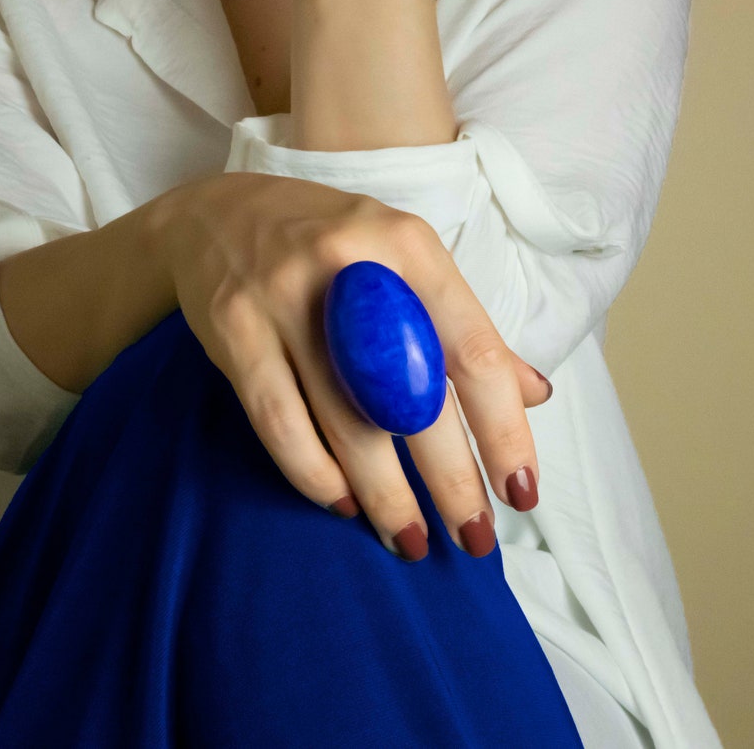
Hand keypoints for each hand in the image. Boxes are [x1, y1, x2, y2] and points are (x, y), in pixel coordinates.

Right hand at [145, 171, 550, 559]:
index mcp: (410, 248)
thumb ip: (464, 327)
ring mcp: (286, 297)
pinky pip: (279, 421)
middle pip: (413, 396)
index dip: (505, 430)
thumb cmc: (332, 245)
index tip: (521, 493)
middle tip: (475, 538)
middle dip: (452, 480)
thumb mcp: (406, 261)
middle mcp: (352, 267)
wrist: (219, 212)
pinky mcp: (235, 328)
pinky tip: (343, 502)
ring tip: (412, 540)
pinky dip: (314, 473)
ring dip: (386, 495)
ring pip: (346, 421)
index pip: (475, 352)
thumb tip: (534, 394)